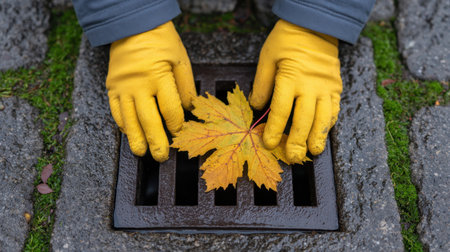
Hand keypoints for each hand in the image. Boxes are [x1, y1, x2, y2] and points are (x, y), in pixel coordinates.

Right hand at [106, 21, 196, 161]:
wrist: (132, 25)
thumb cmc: (161, 41)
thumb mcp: (181, 59)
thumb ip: (186, 86)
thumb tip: (189, 110)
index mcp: (159, 77)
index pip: (170, 110)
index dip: (176, 126)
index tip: (180, 134)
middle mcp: (139, 85)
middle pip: (148, 120)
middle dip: (156, 141)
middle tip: (160, 157)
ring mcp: (122, 87)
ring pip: (129, 119)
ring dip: (135, 139)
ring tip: (141, 153)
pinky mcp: (111, 87)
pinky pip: (115, 110)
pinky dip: (122, 124)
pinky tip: (128, 134)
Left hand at [249, 20, 341, 162]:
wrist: (315, 25)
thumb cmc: (287, 39)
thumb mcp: (267, 57)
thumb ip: (262, 83)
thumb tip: (256, 106)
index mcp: (290, 78)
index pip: (281, 110)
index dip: (275, 129)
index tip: (269, 143)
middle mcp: (310, 86)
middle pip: (304, 119)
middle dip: (297, 141)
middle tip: (293, 158)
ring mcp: (326, 87)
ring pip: (323, 118)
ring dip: (317, 137)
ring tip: (312, 152)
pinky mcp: (336, 87)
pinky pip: (334, 109)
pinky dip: (329, 123)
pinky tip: (323, 134)